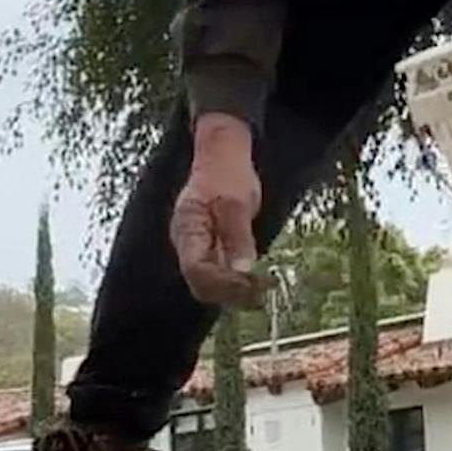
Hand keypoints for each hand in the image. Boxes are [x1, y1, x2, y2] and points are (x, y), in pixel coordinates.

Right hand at [171, 113, 264, 306]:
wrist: (223, 157)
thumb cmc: (227, 174)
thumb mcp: (236, 202)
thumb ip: (237, 236)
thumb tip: (242, 270)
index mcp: (187, 229)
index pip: (196, 270)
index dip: (223, 283)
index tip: (252, 283)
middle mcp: (188, 244)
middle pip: (201, 284)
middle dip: (230, 293)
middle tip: (263, 291)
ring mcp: (198, 248)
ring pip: (210, 285)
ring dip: (236, 292)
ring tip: (264, 289)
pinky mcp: (211, 250)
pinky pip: (220, 275)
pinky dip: (238, 283)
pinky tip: (258, 282)